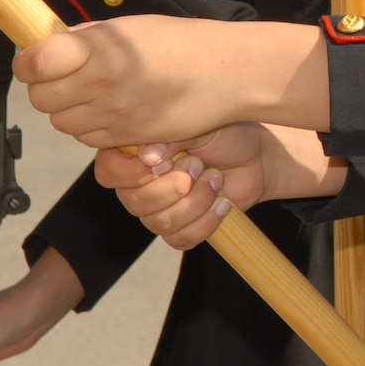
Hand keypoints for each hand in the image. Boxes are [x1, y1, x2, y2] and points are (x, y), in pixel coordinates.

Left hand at [14, 16, 328, 147]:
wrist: (227, 74)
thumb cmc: (184, 43)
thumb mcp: (131, 27)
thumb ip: (87, 38)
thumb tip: (51, 44)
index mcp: (101, 51)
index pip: (35, 64)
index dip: (29, 62)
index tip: (36, 57)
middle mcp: (103, 86)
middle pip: (42, 100)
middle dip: (48, 87)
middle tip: (68, 74)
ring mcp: (114, 116)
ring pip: (63, 124)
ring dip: (70, 109)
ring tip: (97, 91)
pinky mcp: (126, 139)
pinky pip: (89, 138)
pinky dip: (93, 126)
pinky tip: (115, 108)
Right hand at [96, 125, 342, 247]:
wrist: (256, 158)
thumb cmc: (224, 135)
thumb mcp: (199, 126)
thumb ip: (170, 138)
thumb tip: (147, 156)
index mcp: (135, 154)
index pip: (108, 171)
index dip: (130, 173)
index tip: (160, 162)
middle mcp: (139, 184)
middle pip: (134, 202)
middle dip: (175, 185)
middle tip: (200, 164)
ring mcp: (158, 209)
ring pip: (160, 222)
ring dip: (196, 200)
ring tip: (215, 178)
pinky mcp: (180, 229)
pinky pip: (180, 239)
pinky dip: (207, 221)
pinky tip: (223, 202)